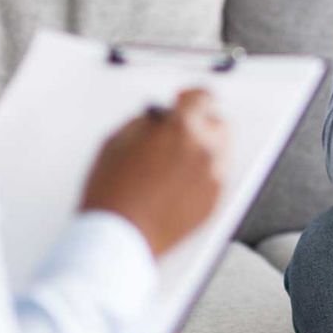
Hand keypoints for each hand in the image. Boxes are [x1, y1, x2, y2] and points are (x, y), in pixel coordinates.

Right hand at [82, 89, 227, 256]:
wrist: (118, 238)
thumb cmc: (111, 192)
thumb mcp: (116, 140)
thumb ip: (145, 122)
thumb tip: (159, 118)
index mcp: (182, 128)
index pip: (203, 96)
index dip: (191, 95)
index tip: (182, 99)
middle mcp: (205, 150)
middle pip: (218, 123)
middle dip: (201, 122)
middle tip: (180, 130)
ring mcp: (213, 178)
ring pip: (221, 151)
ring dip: (204, 147)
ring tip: (177, 157)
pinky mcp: (213, 203)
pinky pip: (216, 177)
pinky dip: (203, 173)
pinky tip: (178, 180)